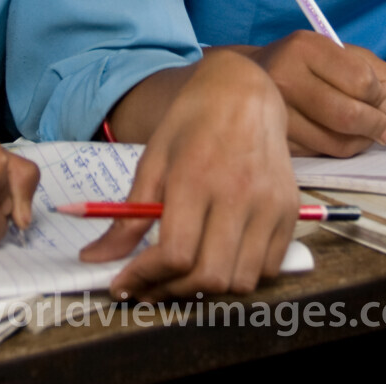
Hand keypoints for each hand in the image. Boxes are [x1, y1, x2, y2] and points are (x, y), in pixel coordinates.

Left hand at [80, 52, 298, 300]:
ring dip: (207, 290)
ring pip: (240, 282)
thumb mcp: (152, 161)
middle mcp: (239, 193)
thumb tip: (95, 259)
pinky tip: (219, 259)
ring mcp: (270, 204)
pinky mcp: (290, 211)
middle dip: (171, 292)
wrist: (243, 93)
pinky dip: (241, 277)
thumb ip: (127, 216)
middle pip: (209, 276)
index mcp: (196, 177)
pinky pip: (268, 268)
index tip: (124, 284)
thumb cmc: (192, 124)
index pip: (175, 253)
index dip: (145, 278)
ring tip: (183, 276)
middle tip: (149, 287)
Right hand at [228, 32, 385, 155]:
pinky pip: (319, 153)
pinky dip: (339, 151)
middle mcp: (285, 77)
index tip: (385, 102)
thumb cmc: (308, 64)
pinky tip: (343, 139)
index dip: (382, 97)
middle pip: (348, 115)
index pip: (361, 81)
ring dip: (362, 143)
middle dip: (377, 126)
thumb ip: (382, 76)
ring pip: (335, 141)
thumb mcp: (344, 53)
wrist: (251, 76)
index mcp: (306, 47)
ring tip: (368, 135)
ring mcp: (276, 112)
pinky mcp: (274, 138)